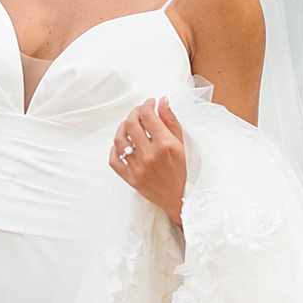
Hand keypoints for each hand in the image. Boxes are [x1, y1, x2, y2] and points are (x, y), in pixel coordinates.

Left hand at [110, 97, 187, 224]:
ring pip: (120, 140)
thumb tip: (162, 102)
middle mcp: (150, 156)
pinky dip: (115, 149)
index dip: (147, 105)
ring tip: (130, 125)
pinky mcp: (131, 179)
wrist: (185, 201)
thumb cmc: (188, 172)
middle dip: (135, 112)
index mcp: (165, 145)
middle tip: (141, 112)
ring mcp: (138, 168)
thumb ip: (172, 122)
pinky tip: (122, 144)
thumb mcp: (186, 144)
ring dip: (123, 128)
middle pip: (131, 124)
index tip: (151, 103)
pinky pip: (114, 160)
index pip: (147, 116)